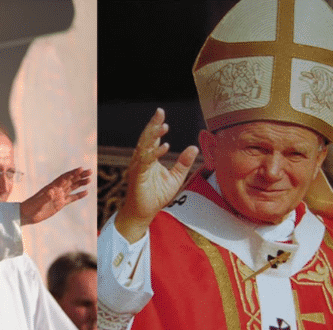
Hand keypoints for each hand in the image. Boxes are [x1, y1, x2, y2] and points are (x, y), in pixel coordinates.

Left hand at [20, 167, 91, 224]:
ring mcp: (58, 196)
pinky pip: (71, 198)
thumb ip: (45, 197)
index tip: (81, 169)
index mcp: (51, 187)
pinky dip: (78, 195)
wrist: (26, 215)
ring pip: (72, 187)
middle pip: (70, 180)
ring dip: (80, 183)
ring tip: (89, 179)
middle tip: (90, 171)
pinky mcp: (59, 204)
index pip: (64, 178)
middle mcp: (56, 190)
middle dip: (80, 175)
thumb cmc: (30, 207)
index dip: (72, 173)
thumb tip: (52, 191)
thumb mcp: (38, 202)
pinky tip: (86, 192)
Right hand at [114, 108, 198, 242]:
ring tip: (163, 126)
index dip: (156, 127)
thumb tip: (194, 147)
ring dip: (153, 136)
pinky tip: (165, 146)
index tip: (161, 114)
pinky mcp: (138, 176)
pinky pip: (146, 162)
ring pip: (144, 147)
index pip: (152, 139)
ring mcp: (138, 167)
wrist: (144, 213)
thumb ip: (184, 162)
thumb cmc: (156, 196)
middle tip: (160, 112)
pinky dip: (155, 153)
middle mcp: (141, 160)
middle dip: (153, 125)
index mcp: (149, 159)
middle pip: (146, 138)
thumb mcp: (176, 177)